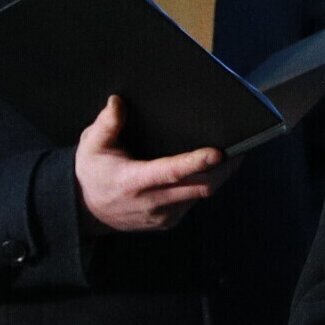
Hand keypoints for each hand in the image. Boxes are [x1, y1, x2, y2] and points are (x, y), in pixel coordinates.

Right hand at [74, 96, 236, 233]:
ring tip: (231, 157)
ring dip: (217, 178)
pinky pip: (193, 204)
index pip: (171, 172)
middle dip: (223, 170)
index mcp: (134, 181)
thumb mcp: (92, 145)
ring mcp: (162, 216)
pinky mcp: (167, 223)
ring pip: (200, 197)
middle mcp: (152, 202)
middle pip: (200, 188)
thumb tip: (118, 101)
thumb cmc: (91, 173)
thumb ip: (107, 123)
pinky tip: (210, 172)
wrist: (84, 211)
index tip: (218, 152)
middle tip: (240, 148)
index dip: (197, 163)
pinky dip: (203, 187)